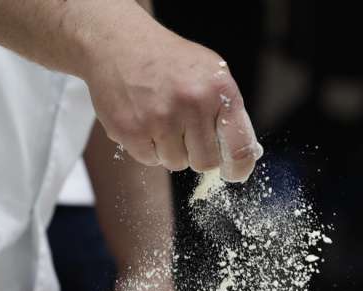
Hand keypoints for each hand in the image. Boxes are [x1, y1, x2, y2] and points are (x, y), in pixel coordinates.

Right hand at [83, 23, 261, 181]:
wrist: (119, 44)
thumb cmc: (169, 61)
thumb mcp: (209, 73)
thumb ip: (227, 111)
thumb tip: (243, 155)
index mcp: (218, 89)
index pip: (240, 146)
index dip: (239, 167)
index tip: (233, 173)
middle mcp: (192, 104)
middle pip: (206, 162)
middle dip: (197, 154)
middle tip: (185, 133)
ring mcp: (160, 118)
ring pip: (176, 163)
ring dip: (170, 149)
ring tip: (160, 119)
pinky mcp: (131, 130)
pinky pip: (150, 160)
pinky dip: (147, 148)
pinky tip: (143, 121)